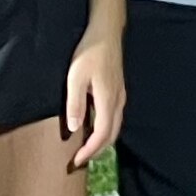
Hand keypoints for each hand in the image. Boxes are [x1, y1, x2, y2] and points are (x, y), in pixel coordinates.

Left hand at [63, 30, 125, 168]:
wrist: (106, 34)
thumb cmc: (89, 53)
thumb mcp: (75, 78)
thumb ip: (75, 104)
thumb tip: (75, 129)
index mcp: (108, 101)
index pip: (102, 135)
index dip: (90, 151)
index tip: (76, 161)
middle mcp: (118, 102)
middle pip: (111, 136)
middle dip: (97, 151)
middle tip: (79, 160)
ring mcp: (120, 97)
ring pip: (114, 128)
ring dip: (101, 142)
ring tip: (86, 148)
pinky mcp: (118, 92)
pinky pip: (114, 118)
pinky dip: (105, 130)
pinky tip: (93, 128)